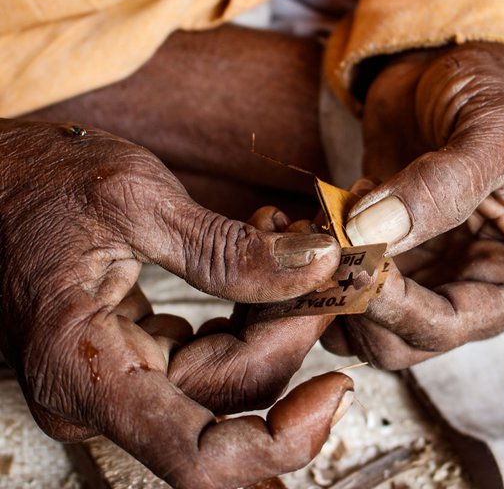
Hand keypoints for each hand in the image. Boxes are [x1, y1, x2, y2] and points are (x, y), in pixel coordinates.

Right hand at [0, 120, 350, 487]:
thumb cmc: (34, 182)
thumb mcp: (134, 200)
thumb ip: (227, 249)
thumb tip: (315, 265)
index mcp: (81, 371)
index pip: (197, 456)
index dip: (281, 441)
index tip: (334, 390)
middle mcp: (99, 394)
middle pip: (232, 396)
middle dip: (288, 330)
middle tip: (319, 259)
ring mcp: (118, 378)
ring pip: (231, 374)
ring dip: (272, 316)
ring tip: (284, 242)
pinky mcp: (137, 355)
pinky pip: (214, 353)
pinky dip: (247, 314)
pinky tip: (258, 268)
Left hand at [322, 42, 503, 368]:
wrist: (443, 68)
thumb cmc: (485, 90)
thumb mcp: (487, 128)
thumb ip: (441, 185)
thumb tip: (373, 234)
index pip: (448, 325)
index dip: (390, 303)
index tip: (347, 253)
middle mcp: (479, 297)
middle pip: (398, 343)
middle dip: (349, 296)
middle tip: (319, 236)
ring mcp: (429, 288)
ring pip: (358, 331)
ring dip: (322, 285)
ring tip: (314, 219)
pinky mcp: (387, 271)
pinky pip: (339, 298)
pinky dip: (311, 271)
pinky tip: (306, 221)